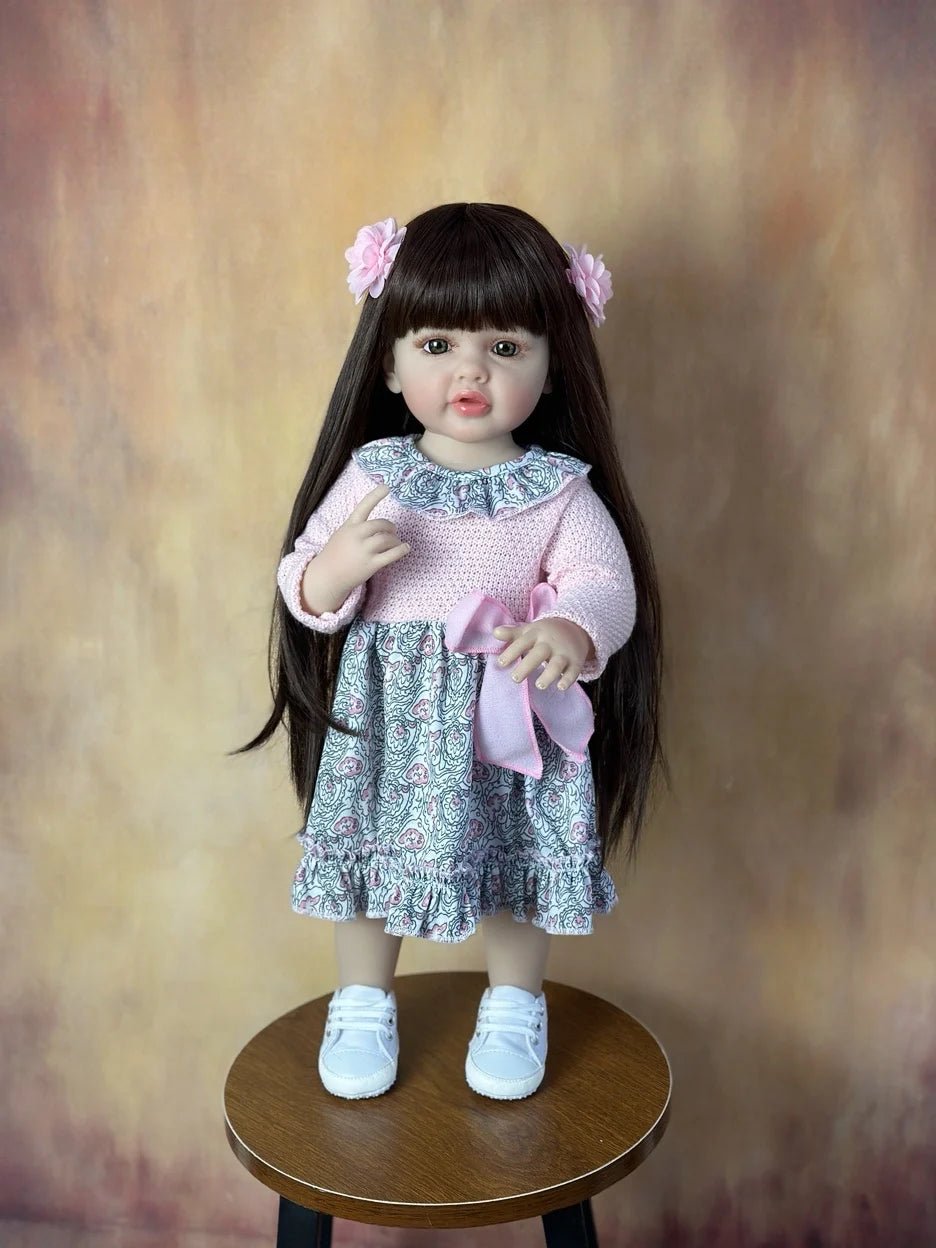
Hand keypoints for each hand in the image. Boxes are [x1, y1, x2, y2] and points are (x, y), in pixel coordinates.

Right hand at [302, 483, 409, 612]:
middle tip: (393, 531)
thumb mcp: (342, 534)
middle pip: (381, 524)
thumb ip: (357, 527)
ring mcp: (364, 551)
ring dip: (395, 540)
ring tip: (395, 543)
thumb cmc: (336, 554)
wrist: (327, 576)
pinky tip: (406, 548)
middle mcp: (356, 536)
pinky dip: (402, 549)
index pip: (363, 506)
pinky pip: (392, 554)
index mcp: (349, 526)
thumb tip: (378, 526)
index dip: (376, 495)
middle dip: (390, 527)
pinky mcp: (371, 565)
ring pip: (387, 539)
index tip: (387, 486)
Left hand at [492, 617, 594, 691]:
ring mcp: (564, 652)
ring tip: (539, 685)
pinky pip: (573, 671)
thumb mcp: (530, 630)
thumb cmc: (546, 633)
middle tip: (515, 679)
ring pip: (557, 664)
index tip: (500, 663)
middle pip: (538, 653)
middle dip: (527, 666)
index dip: (511, 652)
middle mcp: (550, 643)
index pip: (522, 642)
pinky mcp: (576, 661)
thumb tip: (495, 633)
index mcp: (536, 634)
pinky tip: (561, 687)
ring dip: (548, 675)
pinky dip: (568, 679)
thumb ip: (512, 633)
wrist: (577, 627)